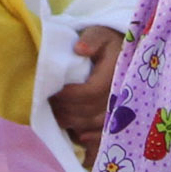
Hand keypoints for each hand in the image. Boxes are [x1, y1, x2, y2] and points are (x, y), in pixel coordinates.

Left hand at [49, 28, 123, 155]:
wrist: (122, 52)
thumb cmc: (106, 42)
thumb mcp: (100, 32)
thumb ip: (92, 39)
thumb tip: (80, 49)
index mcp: (116, 73)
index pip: (90, 91)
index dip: (69, 95)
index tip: (53, 92)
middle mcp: (122, 94)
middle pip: (90, 111)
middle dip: (66, 110)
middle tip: (49, 104)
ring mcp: (122, 109)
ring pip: (94, 124)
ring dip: (72, 122)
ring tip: (57, 114)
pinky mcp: (118, 118)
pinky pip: (105, 134)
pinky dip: (91, 138)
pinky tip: (78, 137)